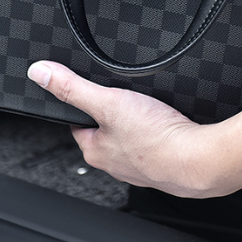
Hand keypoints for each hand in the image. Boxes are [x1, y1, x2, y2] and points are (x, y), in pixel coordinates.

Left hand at [27, 61, 223, 197]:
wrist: (200, 160)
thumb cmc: (157, 139)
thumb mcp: (108, 101)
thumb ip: (72, 87)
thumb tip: (41, 73)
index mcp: (95, 151)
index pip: (79, 124)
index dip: (84, 104)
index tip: (92, 93)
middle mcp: (116, 164)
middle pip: (107, 131)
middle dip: (116, 114)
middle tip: (128, 99)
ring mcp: (142, 168)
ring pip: (133, 140)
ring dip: (140, 125)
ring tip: (150, 111)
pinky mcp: (165, 167)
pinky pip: (157, 146)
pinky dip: (161, 136)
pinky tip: (169, 126)